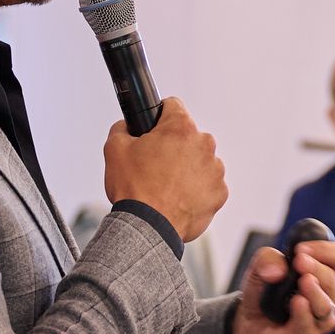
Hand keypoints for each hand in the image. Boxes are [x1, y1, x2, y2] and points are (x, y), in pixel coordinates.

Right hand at [103, 98, 226, 241]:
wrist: (147, 228)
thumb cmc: (133, 189)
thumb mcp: (114, 149)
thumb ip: (122, 128)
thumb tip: (127, 125)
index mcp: (181, 128)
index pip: (173, 106)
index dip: (160, 115)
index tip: (155, 127)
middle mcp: (204, 145)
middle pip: (188, 136)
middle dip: (174, 146)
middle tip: (155, 165)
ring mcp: (215, 170)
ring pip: (200, 161)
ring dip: (187, 169)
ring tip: (166, 186)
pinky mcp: (220, 193)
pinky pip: (208, 185)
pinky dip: (196, 190)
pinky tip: (178, 199)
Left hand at [231, 240, 334, 333]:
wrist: (247, 323)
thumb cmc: (263, 292)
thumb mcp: (259, 267)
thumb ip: (267, 259)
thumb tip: (279, 269)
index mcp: (325, 274)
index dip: (326, 250)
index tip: (301, 248)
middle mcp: (328, 296)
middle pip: (334, 279)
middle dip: (317, 268)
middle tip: (299, 260)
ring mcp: (319, 318)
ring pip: (328, 305)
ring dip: (316, 291)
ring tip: (303, 280)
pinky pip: (310, 326)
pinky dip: (304, 313)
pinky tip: (296, 302)